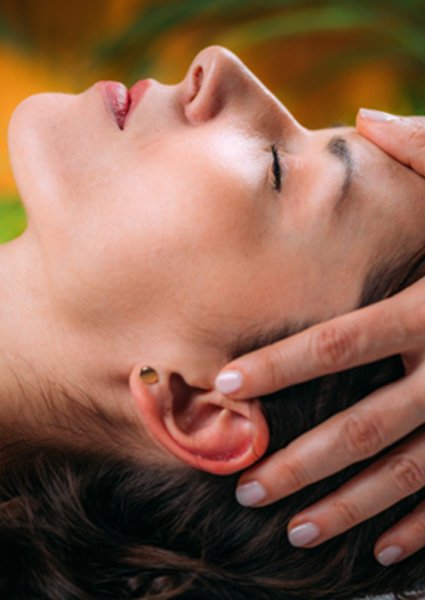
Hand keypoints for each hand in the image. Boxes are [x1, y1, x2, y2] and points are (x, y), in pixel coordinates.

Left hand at [214, 109, 424, 565]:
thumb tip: (366, 115)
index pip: (339, 341)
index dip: (279, 364)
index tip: (224, 387)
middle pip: (363, 426)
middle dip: (302, 461)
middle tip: (246, 489)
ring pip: (404, 473)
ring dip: (348, 507)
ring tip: (293, 531)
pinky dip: (420, 526)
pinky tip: (381, 550)